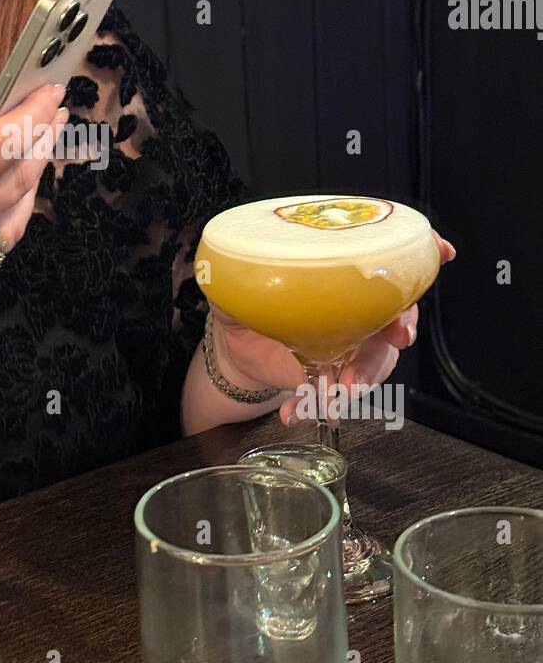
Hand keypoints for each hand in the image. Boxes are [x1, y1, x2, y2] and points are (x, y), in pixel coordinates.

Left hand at [210, 229, 456, 427]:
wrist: (239, 352)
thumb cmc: (246, 309)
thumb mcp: (235, 291)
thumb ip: (232, 282)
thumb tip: (220, 277)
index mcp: (339, 277)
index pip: (390, 258)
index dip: (423, 251)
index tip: (441, 251)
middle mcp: (357, 307)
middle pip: (398, 312)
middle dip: (401, 326)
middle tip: (395, 338)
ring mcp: (354, 344)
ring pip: (379, 359)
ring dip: (363, 377)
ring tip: (336, 392)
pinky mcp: (341, 377)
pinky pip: (347, 394)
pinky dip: (322, 404)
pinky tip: (296, 411)